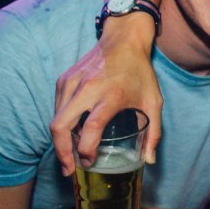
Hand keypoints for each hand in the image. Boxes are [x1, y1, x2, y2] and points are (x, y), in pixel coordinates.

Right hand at [51, 17, 161, 175]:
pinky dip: (61, 124)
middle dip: (61, 153)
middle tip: (69, 169)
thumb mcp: (154, 101)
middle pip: (60, 127)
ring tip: (69, 156)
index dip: (85, 150)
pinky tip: (70, 134)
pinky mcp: (64, 80)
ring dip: (59, 141)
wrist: (123, 39)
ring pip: (55, 119)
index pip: (90, 128)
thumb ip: (154, 132)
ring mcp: (72, 83)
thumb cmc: (140, 72)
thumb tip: (149, 160)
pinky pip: (57, 108)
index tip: (89, 162)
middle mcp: (87, 89)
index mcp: (110, 96)